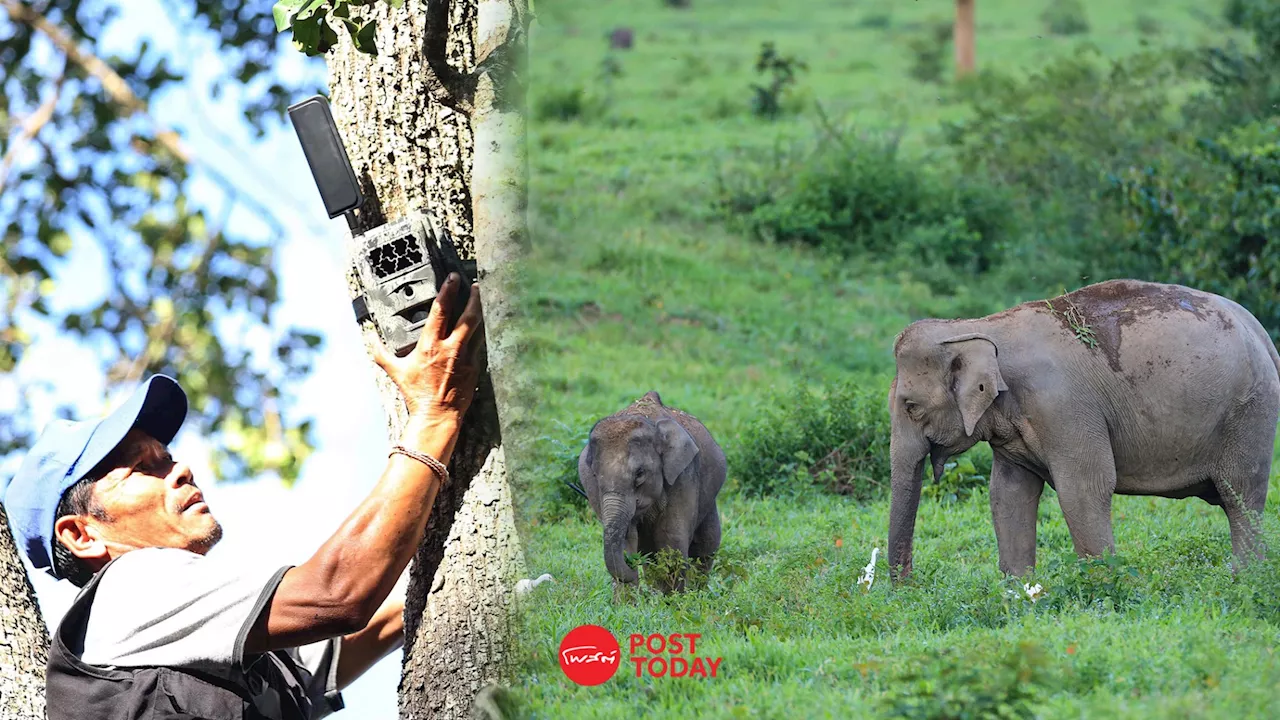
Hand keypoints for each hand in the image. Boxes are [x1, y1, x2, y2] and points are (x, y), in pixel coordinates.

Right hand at [372, 272, 482, 423]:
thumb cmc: (416, 394)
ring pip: (478, 328)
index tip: (453, 278)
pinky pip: (480, 345)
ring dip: (479, 312)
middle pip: (468, 315)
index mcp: (431, 345)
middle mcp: (451, 348)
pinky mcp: (475, 367)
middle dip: (473, 297)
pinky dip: (480, 334)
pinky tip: (480, 327)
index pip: (441, 311)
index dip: (448, 291)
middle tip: (474, 285)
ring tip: (479, 300)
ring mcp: (466, 357)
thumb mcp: (395, 371)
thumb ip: (381, 353)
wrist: (437, 415)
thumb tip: (369, 338)